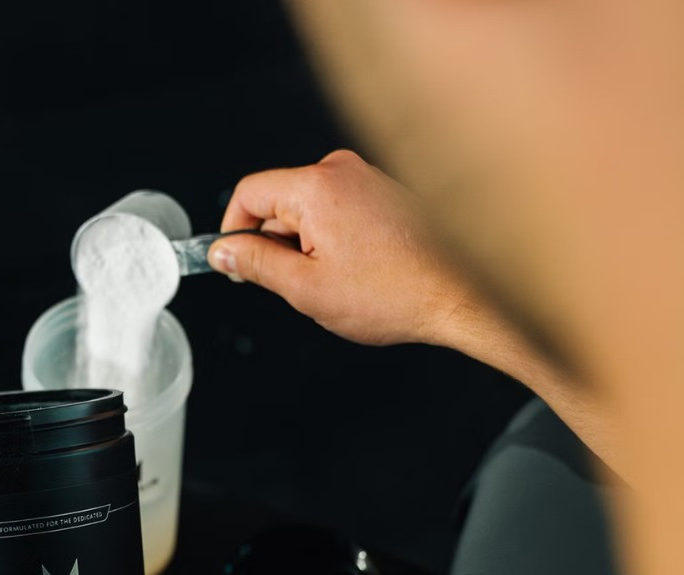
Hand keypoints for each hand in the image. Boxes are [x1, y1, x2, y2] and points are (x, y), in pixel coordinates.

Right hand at [208, 149, 478, 346]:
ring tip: (339, 282)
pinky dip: (336, 242)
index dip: (232, 231)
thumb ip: (255, 264)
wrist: (459, 295)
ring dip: (309, 247)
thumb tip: (224, 250)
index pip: (248, 194)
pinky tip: (360, 272)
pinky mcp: (386, 193)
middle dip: (277, 245)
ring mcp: (368, 179)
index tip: (235, 261)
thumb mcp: (305, 288)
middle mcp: (343, 171)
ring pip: (310, 211)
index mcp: (317, 186)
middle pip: (279, 202)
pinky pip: (340, 213)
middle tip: (298, 285)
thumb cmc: (394, 294)